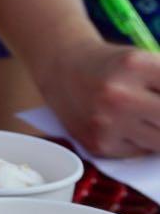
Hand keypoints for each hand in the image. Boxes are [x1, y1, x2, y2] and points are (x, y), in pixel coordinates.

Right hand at [39, 41, 159, 155]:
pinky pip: (140, 153)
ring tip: (153, 120)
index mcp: (136, 65)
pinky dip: (146, 143)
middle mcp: (119, 96)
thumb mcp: (146, 61)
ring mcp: (106, 123)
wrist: (62, 69)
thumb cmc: (113, 65)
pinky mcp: (98, 144)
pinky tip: (134, 127)